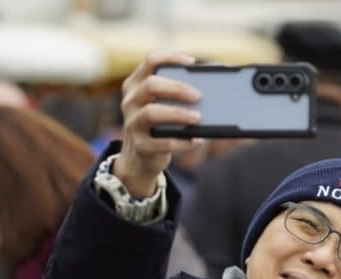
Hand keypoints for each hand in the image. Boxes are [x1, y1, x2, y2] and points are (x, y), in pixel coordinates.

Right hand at [115, 51, 203, 196]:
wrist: (140, 159)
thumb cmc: (158, 126)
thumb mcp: (160, 106)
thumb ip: (176, 95)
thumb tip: (210, 90)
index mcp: (136, 85)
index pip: (150, 61)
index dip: (171, 58)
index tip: (192, 62)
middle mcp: (130, 101)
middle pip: (150, 85)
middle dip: (176, 88)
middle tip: (198, 95)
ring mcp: (133, 124)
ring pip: (152, 113)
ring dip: (178, 114)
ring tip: (197, 117)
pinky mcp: (141, 146)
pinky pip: (162, 143)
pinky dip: (183, 142)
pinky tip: (197, 141)